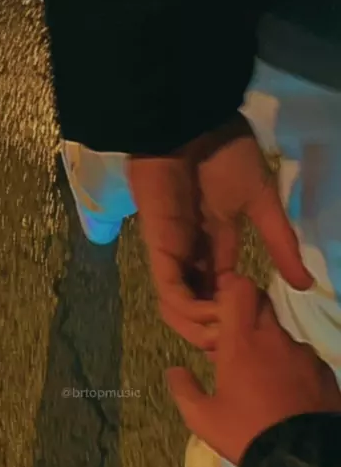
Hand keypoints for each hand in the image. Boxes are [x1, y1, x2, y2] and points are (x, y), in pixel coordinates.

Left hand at [127, 114, 312, 349]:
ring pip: (178, 309)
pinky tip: (212, 313)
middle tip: (239, 340)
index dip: (236, 314)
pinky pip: (169, 293)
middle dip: (215, 331)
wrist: (189, 126)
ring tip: (226, 331)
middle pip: (196, 310)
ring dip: (201, 327)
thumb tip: (306, 284)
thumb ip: (281, 243)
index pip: (221, 294)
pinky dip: (189, 310)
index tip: (258, 326)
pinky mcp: (159, 251)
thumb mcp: (261, 203)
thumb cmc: (223, 157)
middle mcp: (193, 258)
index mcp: (216, 247)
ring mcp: (173, 256)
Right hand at [167, 274, 340, 463]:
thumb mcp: (203, 418)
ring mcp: (303, 354)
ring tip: (260, 379)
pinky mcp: (323, 372)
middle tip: (233, 342)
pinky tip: (284, 394)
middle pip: (262, 304)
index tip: (219, 308)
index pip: (240, 289)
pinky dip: (290, 368)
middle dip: (247, 316)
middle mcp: (275, 339)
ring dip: (268, 347)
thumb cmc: (245, 433)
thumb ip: (184, 389)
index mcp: (242, 343)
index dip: (229, 290)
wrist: (301, 459)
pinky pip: (302, 359)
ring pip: (281, 335)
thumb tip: (173, 371)